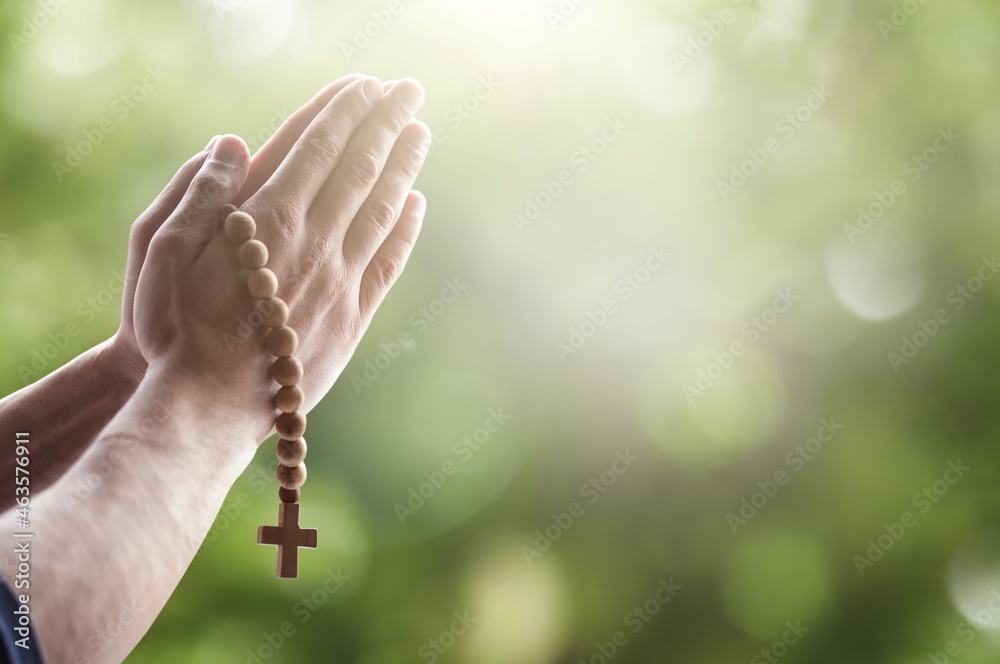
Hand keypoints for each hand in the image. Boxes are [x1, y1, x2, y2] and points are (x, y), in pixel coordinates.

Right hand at [132, 76, 429, 446]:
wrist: (208, 407)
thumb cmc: (173, 329)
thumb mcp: (161, 250)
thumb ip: (201, 192)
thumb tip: (233, 143)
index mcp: (268, 221)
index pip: (317, 149)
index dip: (344, 111)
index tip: (366, 84)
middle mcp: (314, 245)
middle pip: (359, 170)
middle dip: (385, 123)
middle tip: (409, 90)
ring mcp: (339, 283)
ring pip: (381, 210)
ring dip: (403, 166)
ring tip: (420, 133)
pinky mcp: (351, 319)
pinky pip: (387, 264)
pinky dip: (404, 229)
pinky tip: (415, 205)